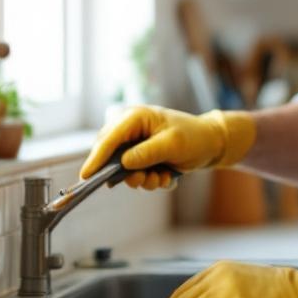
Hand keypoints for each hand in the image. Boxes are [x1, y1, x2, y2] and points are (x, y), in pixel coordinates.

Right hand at [79, 107, 255, 188]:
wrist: (211, 144)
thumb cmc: (195, 137)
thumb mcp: (172, 144)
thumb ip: (147, 153)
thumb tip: (123, 163)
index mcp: (136, 117)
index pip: (109, 138)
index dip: (96, 157)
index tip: (86, 176)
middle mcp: (131, 130)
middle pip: (111, 156)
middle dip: (127, 173)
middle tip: (144, 179)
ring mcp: (136, 145)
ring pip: (124, 170)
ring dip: (142, 179)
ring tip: (162, 177)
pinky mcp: (142, 157)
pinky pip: (136, 174)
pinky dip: (150, 179)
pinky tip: (167, 176)